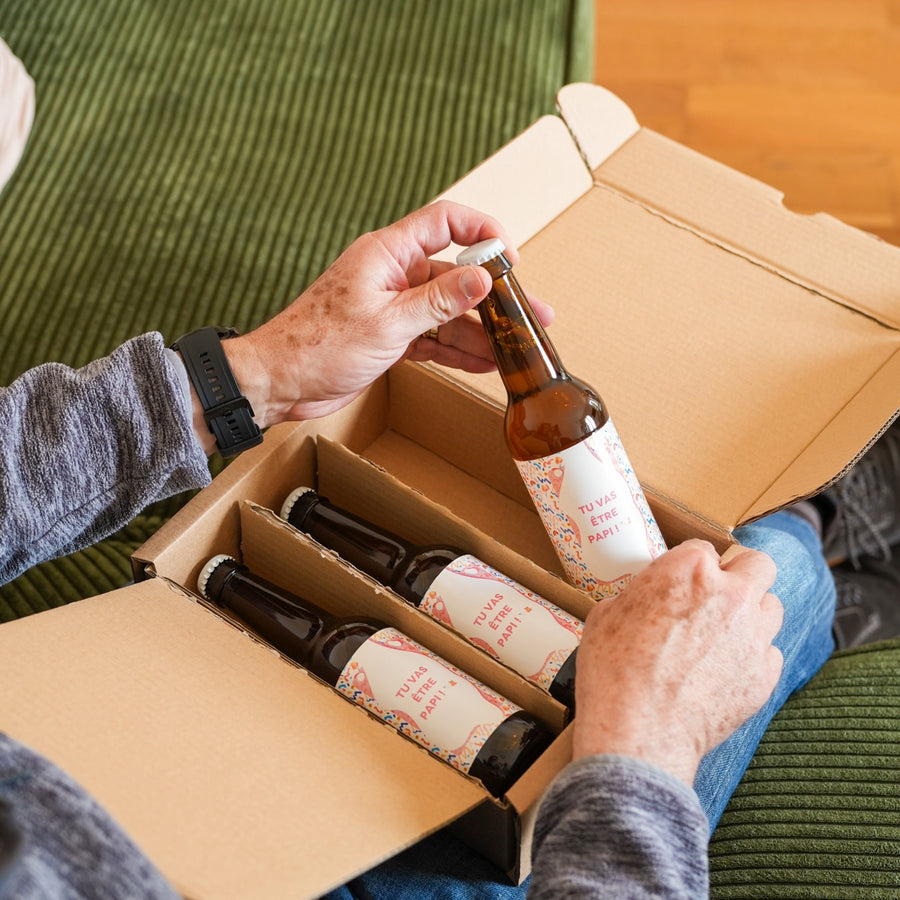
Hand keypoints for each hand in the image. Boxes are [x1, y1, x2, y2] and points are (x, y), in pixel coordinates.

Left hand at [209, 201, 552, 444]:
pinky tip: (485, 363)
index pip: (444, 223)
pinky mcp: (389, 336)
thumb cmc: (317, 346)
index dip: (481, 232)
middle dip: (494, 297)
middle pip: (455, 276)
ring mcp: (392, 307)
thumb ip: (438, 301)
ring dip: (480, 332)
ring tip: (517, 349)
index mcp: (387, 254)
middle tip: (532, 315)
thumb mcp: (387, 323)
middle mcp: (393, 275)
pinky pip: (433, 338)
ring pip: (448, 313)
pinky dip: (457, 351)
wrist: (279, 382)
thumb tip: (483, 279)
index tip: (510, 257)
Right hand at [572, 539, 783, 785]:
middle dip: (741, 575)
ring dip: (752, 614)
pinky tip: (724, 671)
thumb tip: (645, 598)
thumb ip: (640, 594)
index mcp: (690, 569)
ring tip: (723, 634)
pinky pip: (769, 652)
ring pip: (771, 607)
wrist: (638, 731)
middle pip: (759, 564)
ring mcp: (754, 635)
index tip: (680, 583)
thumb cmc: (614, 672)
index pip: (703, 548)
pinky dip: (752, 656)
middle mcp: (732, 594)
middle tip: (719, 593)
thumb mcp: (607, 615)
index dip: (689, 566)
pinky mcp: (765, 674)